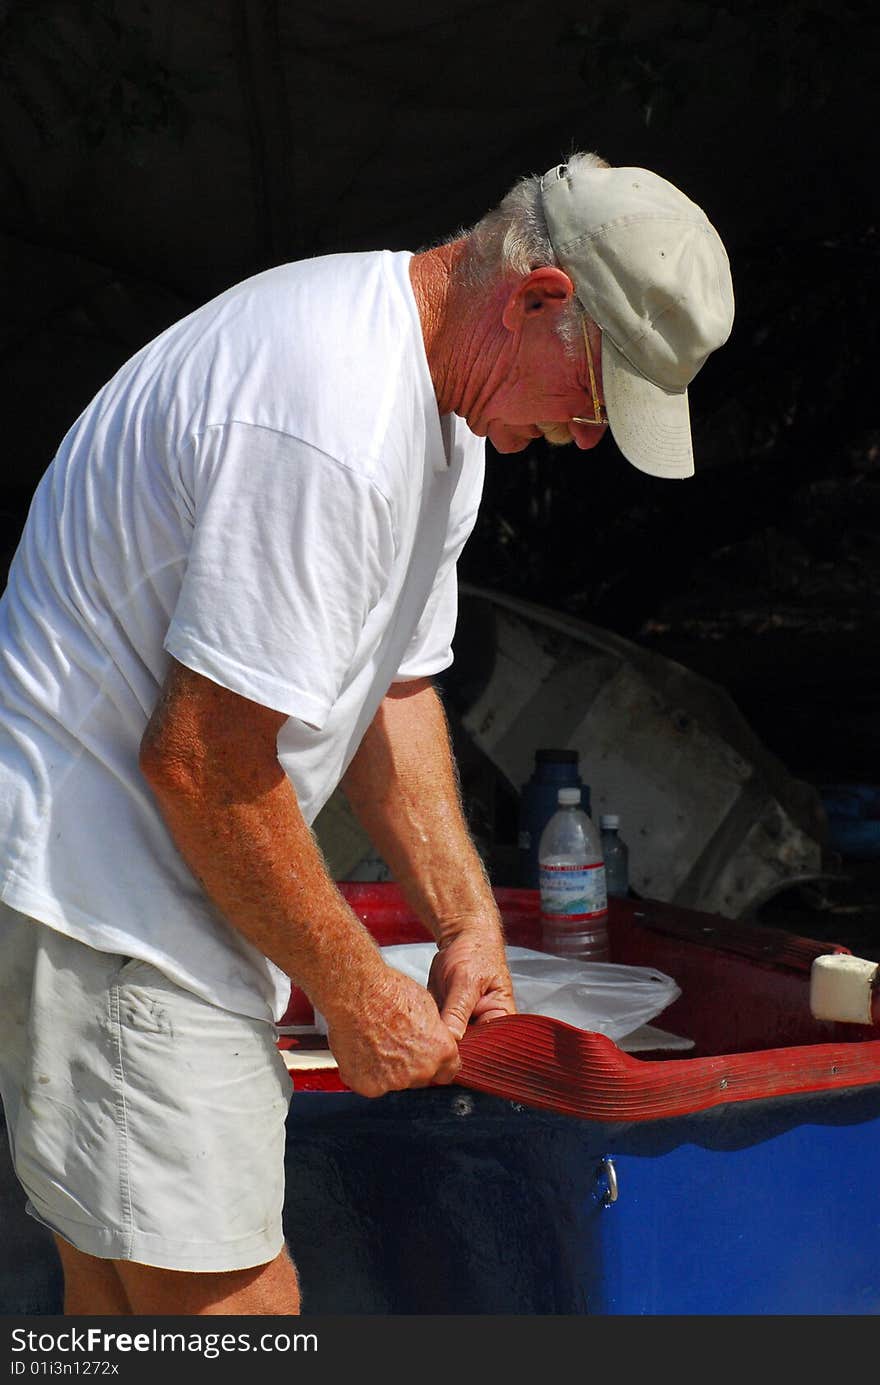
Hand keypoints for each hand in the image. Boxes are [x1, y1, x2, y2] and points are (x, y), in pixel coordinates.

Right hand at [323, 963, 461, 1097]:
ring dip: (387, 1070)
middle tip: (394, 1043)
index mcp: (442, 1051)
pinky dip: (365, 1073)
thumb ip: (434, 1034)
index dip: (434, 1063)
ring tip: (375, 1042)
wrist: (355, 993)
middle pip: (420, 1079)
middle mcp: (422, 1071)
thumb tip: (434, 1041)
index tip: (425, 1057)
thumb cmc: (388, 992)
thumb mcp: (427, 1006)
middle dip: (410, 1067)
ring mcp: (395, 1082)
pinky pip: (371, 1084)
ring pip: (394, 1083)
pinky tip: (362, 1050)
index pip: (446, 1072)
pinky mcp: (369, 1086)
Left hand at [427, 926, 516, 1040]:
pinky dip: (426, 1027)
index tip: (450, 1051)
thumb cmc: (476, 953)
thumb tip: (451, 1040)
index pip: (488, 1046)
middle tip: (432, 1041)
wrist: (461, 937)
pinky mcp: (445, 1018)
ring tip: (424, 1029)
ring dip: (436, 1038)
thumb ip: (458, 1011)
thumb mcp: (467, 981)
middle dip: (450, 1046)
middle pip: (468, 1047)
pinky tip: (418, 1021)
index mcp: (500, 1019)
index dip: (470, 1052)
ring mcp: (463, 1023)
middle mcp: (483, 1025)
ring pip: (449, 1041)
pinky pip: (435, 1029)